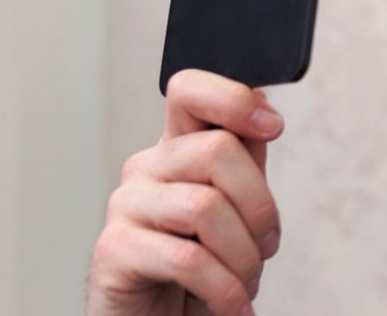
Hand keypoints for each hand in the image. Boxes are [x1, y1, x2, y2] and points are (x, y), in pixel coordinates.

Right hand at [87, 69, 284, 315]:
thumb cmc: (201, 273)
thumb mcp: (234, 213)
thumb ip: (243, 161)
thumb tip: (263, 106)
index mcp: (178, 151)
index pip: (189, 92)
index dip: (233, 98)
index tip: (274, 126)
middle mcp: (147, 169)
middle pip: (217, 151)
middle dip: (260, 208)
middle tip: (266, 248)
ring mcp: (125, 207)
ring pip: (206, 207)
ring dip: (244, 258)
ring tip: (244, 284)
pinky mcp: (112, 251)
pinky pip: (188, 259)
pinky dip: (225, 290)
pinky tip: (232, 306)